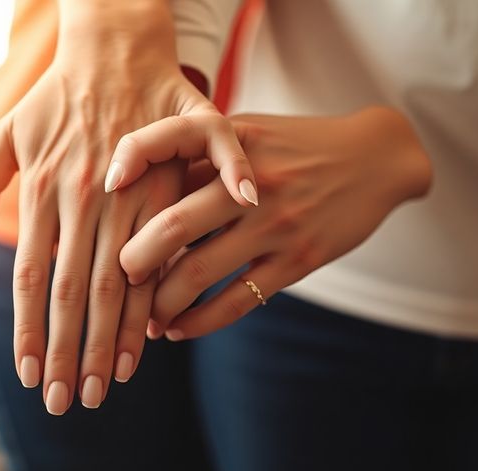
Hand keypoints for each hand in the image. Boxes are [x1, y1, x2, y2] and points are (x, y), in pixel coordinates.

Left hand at [0, 4, 254, 414]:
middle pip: (72, 291)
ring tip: (108, 385)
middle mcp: (82, 200)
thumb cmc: (58, 94)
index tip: (29, 377)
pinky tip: (154, 336)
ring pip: (118, 280)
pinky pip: (160, 252)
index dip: (29, 330)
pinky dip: (155, 295)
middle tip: (69, 403)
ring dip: (112, 336)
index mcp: (43, 191)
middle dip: (70, 351)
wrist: (119, 48)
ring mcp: (126, 195)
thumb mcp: (7, 129)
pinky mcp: (165, 188)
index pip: (30, 278)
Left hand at [116, 107, 432, 339]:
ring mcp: (276, 225)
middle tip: (112, 280)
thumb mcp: (251, 132)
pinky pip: (236, 301)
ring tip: (143, 318)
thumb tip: (136, 191)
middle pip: (172, 226)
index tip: (102, 197)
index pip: (166, 145)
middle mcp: (251, 184)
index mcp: (232, 142)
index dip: (127, 166)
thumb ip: (201, 157)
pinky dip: (199, 321)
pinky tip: (179, 329)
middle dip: (132, 261)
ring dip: (160, 302)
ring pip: (198, 272)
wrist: (375, 158)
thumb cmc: (299, 145)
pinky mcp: (298, 260)